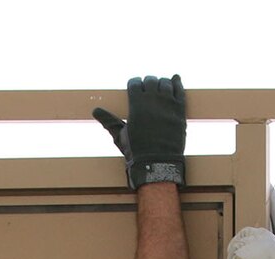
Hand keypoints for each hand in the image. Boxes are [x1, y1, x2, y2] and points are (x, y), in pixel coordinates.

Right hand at [91, 74, 185, 188]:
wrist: (158, 163)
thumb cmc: (136, 151)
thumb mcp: (120, 135)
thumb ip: (109, 120)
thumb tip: (95, 111)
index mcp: (136, 104)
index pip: (135, 82)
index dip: (134, 84)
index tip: (135, 87)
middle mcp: (152, 100)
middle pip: (150, 80)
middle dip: (147, 83)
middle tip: (147, 89)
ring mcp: (168, 103)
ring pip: (165, 82)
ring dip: (161, 83)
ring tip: (160, 87)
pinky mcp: (180, 109)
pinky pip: (180, 89)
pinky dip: (177, 82)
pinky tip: (175, 79)